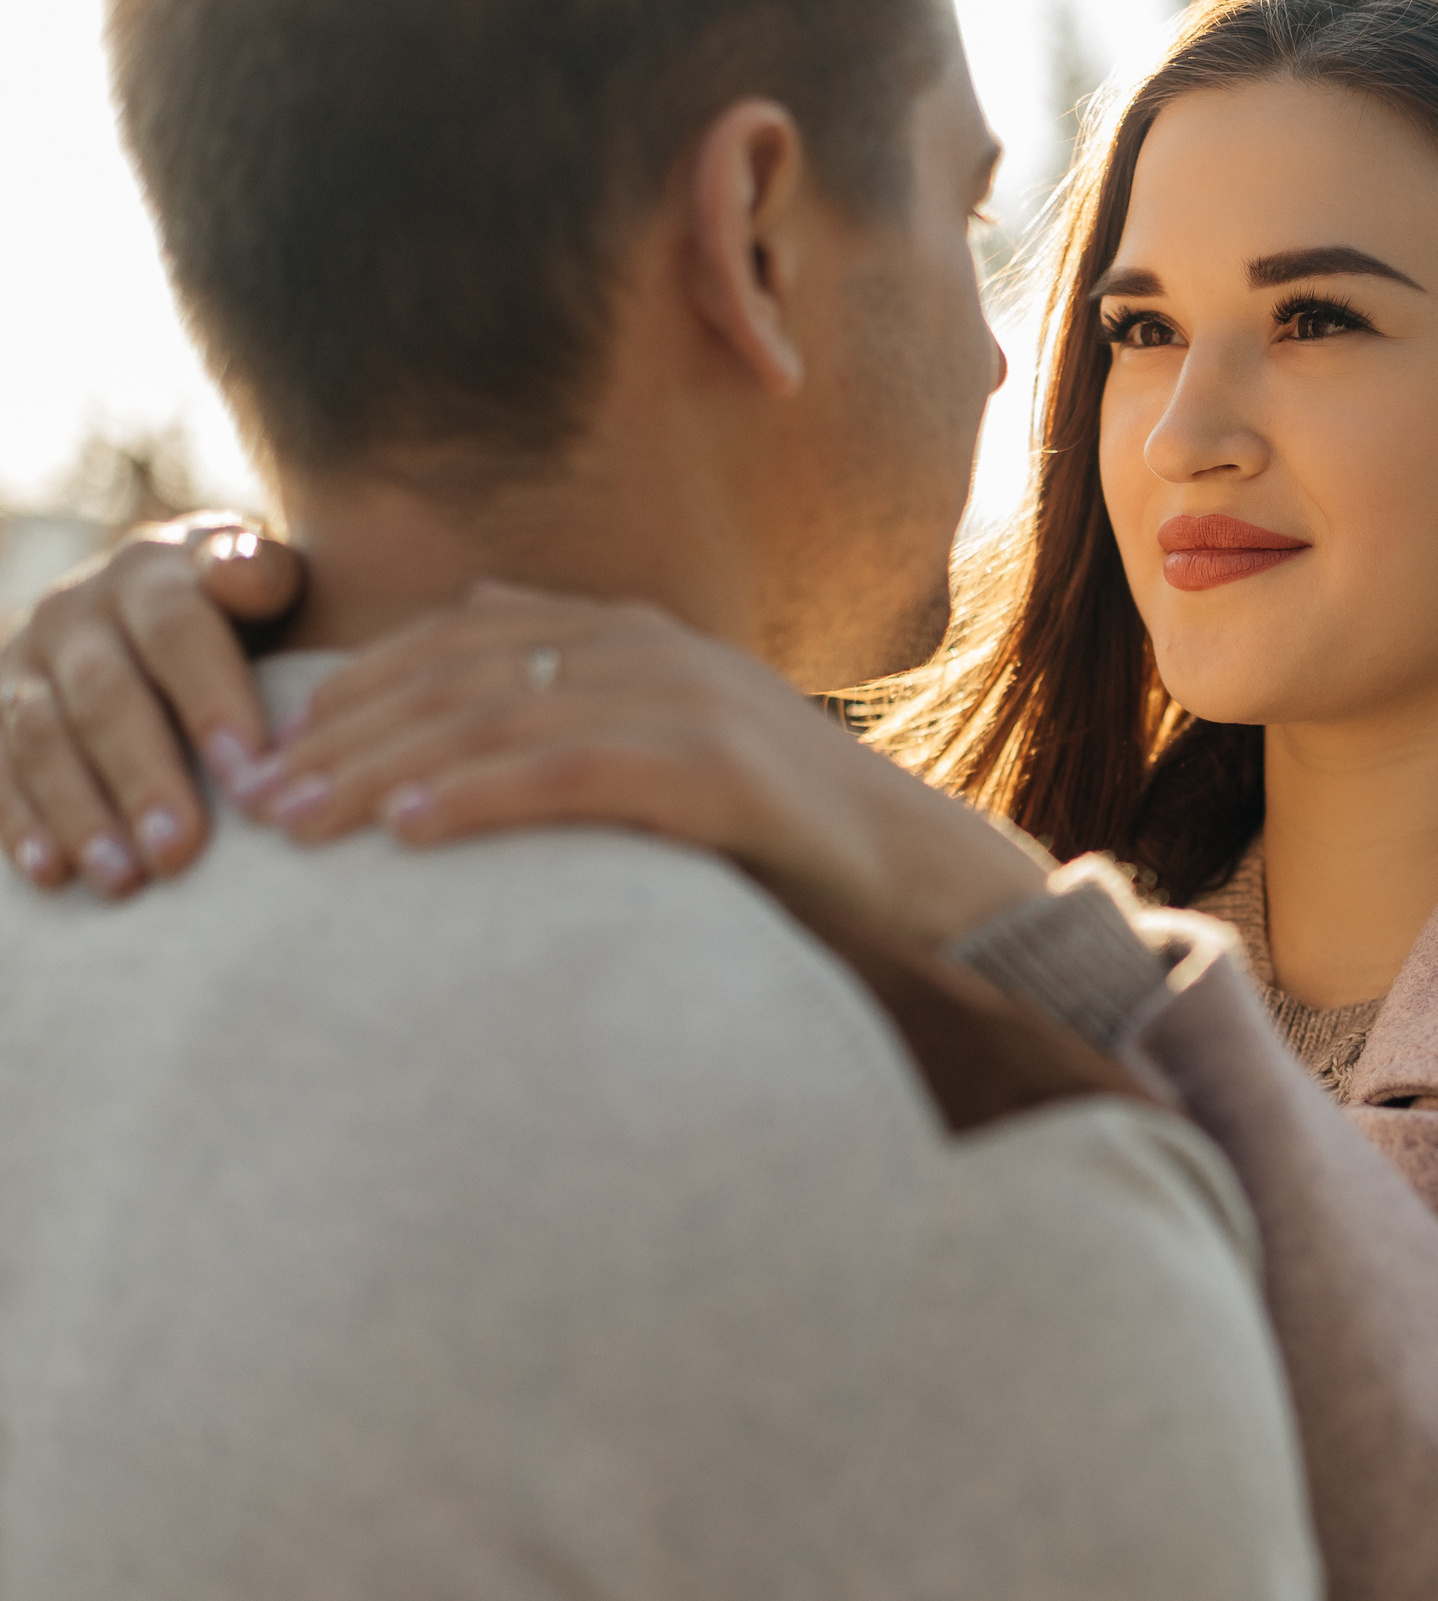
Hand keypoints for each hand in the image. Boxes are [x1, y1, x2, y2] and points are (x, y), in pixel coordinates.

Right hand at [0, 514, 303, 894]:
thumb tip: (243, 575)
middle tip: (181, 852)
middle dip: (142, 778)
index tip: (252, 784)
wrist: (167, 611)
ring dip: (79, 813)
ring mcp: (24, 660)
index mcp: (152, 570)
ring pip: (38, 737)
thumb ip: (260, 576)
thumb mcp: (267, 579)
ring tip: (124, 881)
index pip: (179, 633)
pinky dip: (18, 821)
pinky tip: (51, 874)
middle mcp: (76, 609)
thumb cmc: (249, 611)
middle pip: (106, 697)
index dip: (214, 706)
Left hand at [242, 581, 1049, 952]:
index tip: (270, 751)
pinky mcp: (719, 768)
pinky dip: (487, 796)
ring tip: (303, 825)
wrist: (913, 869)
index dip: (353, 689)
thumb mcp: (667, 739)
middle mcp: (647, 647)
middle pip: (457, 674)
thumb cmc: (780, 826)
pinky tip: (417, 832)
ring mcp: (687, 698)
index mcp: (627, 633)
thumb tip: (482, 623)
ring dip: (385, 770)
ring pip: (498, 717)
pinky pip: (576, 772)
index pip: (455, 639)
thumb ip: (579, 684)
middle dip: (343, 735)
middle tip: (254, 803)